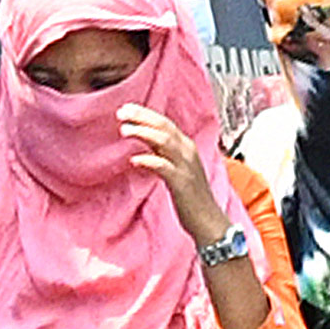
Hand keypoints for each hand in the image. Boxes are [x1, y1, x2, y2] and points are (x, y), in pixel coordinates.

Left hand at [119, 103, 230, 246]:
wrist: (208, 221)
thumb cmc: (190, 196)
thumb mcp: (175, 168)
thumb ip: (162, 153)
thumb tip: (144, 141)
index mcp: (186, 147)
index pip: (165, 123)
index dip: (145, 114)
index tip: (125, 108)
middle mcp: (188, 152)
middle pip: (164, 127)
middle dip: (142, 117)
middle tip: (121, 112)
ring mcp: (186, 166)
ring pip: (165, 142)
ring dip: (143, 133)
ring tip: (124, 130)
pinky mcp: (182, 182)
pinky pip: (164, 167)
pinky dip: (149, 160)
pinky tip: (134, 160)